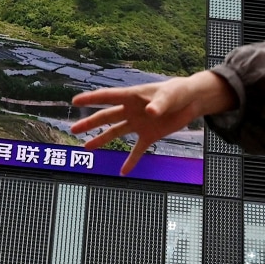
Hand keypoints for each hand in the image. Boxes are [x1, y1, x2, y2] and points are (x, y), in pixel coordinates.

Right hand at [70, 71, 236, 174]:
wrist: (191, 101)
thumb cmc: (178, 92)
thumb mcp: (169, 96)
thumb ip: (159, 104)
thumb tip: (150, 112)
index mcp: (132, 96)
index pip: (107, 97)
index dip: (90, 98)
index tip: (75, 101)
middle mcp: (131, 110)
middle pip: (106, 117)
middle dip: (90, 123)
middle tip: (74, 129)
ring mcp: (138, 124)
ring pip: (116, 132)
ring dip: (102, 139)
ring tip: (87, 147)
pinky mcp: (149, 136)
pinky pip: (137, 150)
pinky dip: (131, 161)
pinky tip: (123, 171)